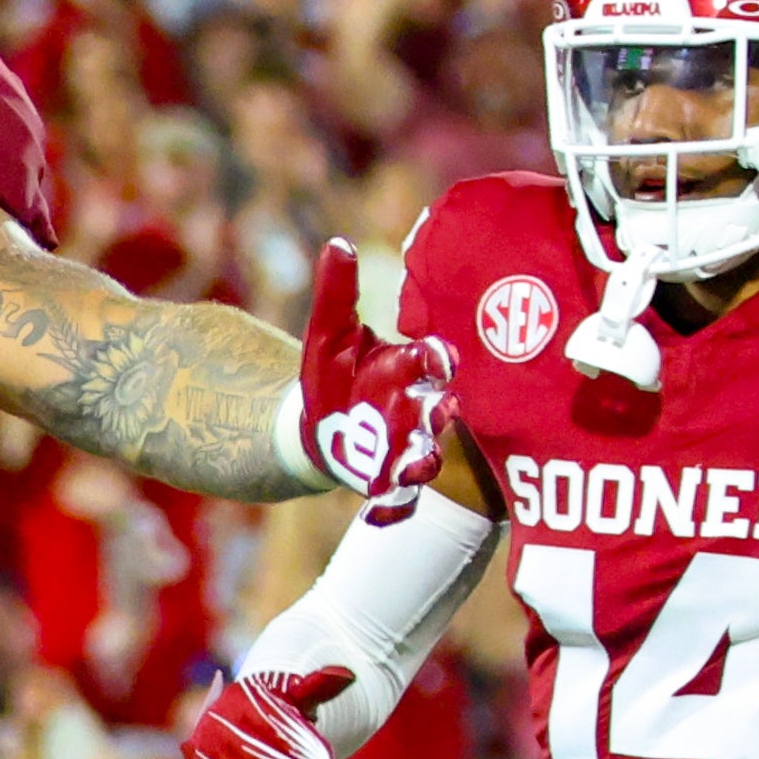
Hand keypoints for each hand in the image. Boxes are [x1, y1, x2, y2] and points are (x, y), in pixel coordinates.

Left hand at [296, 239, 456, 522]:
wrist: (316, 423)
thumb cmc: (335, 370)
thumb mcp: (329, 332)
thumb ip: (336, 292)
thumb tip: (338, 244)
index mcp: (410, 368)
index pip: (434, 360)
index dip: (437, 359)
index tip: (437, 357)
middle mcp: (419, 409)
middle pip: (441, 411)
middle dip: (442, 412)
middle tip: (442, 409)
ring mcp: (406, 447)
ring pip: (427, 457)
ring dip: (424, 462)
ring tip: (415, 466)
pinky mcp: (386, 482)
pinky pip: (398, 500)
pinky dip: (393, 508)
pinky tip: (379, 513)